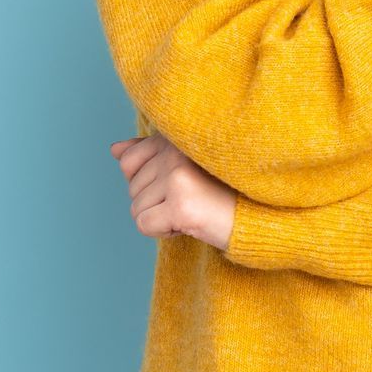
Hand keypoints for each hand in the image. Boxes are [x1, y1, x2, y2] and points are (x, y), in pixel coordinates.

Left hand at [110, 133, 236, 252]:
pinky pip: (144, 225)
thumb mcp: (183, 166)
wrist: (256, 217)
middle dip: (157, 203)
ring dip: (161, 218)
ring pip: (136, 209)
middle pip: (133, 189)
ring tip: (193, 209)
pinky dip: (163, 231)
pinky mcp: (180, 206)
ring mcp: (177, 178)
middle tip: (191, 199)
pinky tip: (189, 223)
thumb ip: (149, 154)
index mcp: (175, 139)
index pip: (129, 160)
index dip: (147, 182)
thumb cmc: (220, 192)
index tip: (178, 184)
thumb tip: (114, 149)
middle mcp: (175, 153)